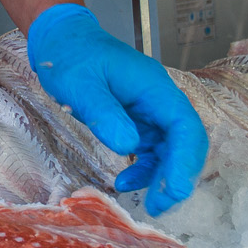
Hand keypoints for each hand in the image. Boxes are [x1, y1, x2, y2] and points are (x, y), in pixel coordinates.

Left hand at [24, 3, 209, 214]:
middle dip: (179, 175)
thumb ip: (104, 113)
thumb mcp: (80, 84)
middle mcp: (159, 100)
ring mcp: (151, 112)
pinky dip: (143, 170)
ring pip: (172, 150)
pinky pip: (151, 151)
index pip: (184, 126)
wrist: (62, 41)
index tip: (173, 189)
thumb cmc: (71, 56)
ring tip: (151, 205)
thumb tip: (128, 146)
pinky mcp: (139, 122)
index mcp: (154, 87)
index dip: (184, 160)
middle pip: (186, 141)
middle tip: (161, 205)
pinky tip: (125, 183)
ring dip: (164, 178)